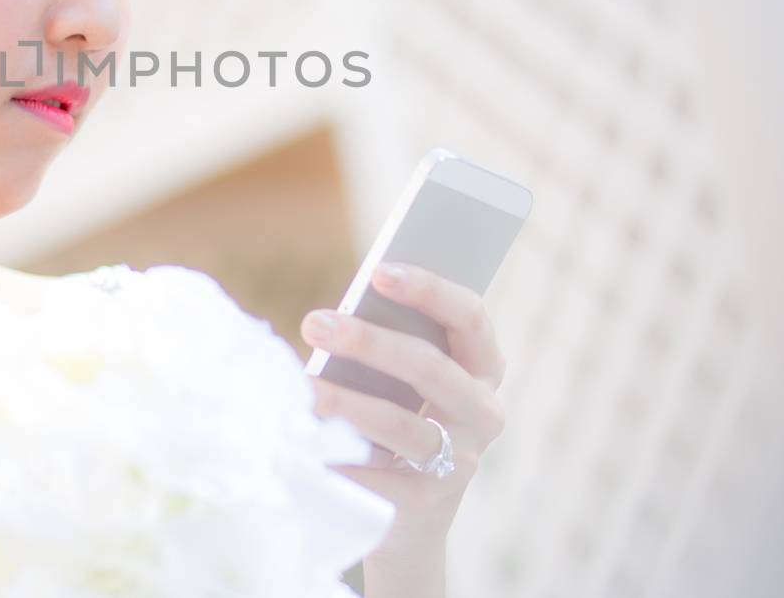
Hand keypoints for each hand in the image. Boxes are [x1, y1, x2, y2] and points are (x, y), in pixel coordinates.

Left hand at [300, 262, 506, 567]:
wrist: (404, 511)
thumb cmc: (394, 414)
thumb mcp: (399, 378)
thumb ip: (385, 345)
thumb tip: (333, 320)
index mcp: (482, 366)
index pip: (469, 317)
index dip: (429, 291)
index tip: (379, 273)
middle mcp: (482, 411)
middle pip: (431, 367)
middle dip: (370, 341)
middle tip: (315, 323)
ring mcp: (460, 461)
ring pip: (401, 424)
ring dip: (346, 404)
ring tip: (301, 390)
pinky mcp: (428, 503)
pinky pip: (380, 477)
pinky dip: (339, 458)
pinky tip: (303, 445)